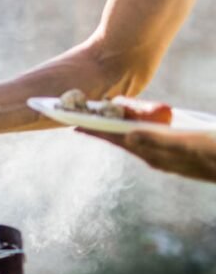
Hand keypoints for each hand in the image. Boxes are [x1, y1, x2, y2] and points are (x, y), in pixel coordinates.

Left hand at [76, 127, 215, 181]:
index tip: (72, 122)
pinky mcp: (176, 152)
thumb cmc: (215, 152)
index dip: (95, 129)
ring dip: (115, 128)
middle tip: (78, 117)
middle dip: (100, 128)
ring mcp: (166, 155)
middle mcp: (156, 156)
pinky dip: (136, 129)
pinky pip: (148, 138)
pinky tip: (135, 125)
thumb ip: (160, 140)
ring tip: (99, 119)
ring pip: (133, 139)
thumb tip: (129, 136)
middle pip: (120, 139)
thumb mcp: (190, 144)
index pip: (116, 138)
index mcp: (154, 153)